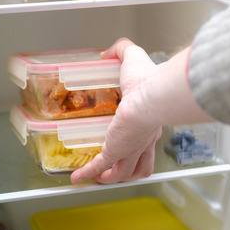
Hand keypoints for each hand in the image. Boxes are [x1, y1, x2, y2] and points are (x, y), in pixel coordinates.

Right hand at [70, 38, 214, 183]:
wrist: (152, 95)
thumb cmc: (149, 80)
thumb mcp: (134, 57)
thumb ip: (123, 50)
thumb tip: (108, 53)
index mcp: (150, 123)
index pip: (147, 141)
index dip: (140, 147)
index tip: (132, 145)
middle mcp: (143, 140)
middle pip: (138, 165)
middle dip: (127, 169)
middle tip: (115, 170)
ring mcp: (129, 148)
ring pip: (122, 172)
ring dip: (109, 177)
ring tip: (97, 177)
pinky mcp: (115, 151)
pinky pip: (99, 166)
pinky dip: (87, 173)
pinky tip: (77, 178)